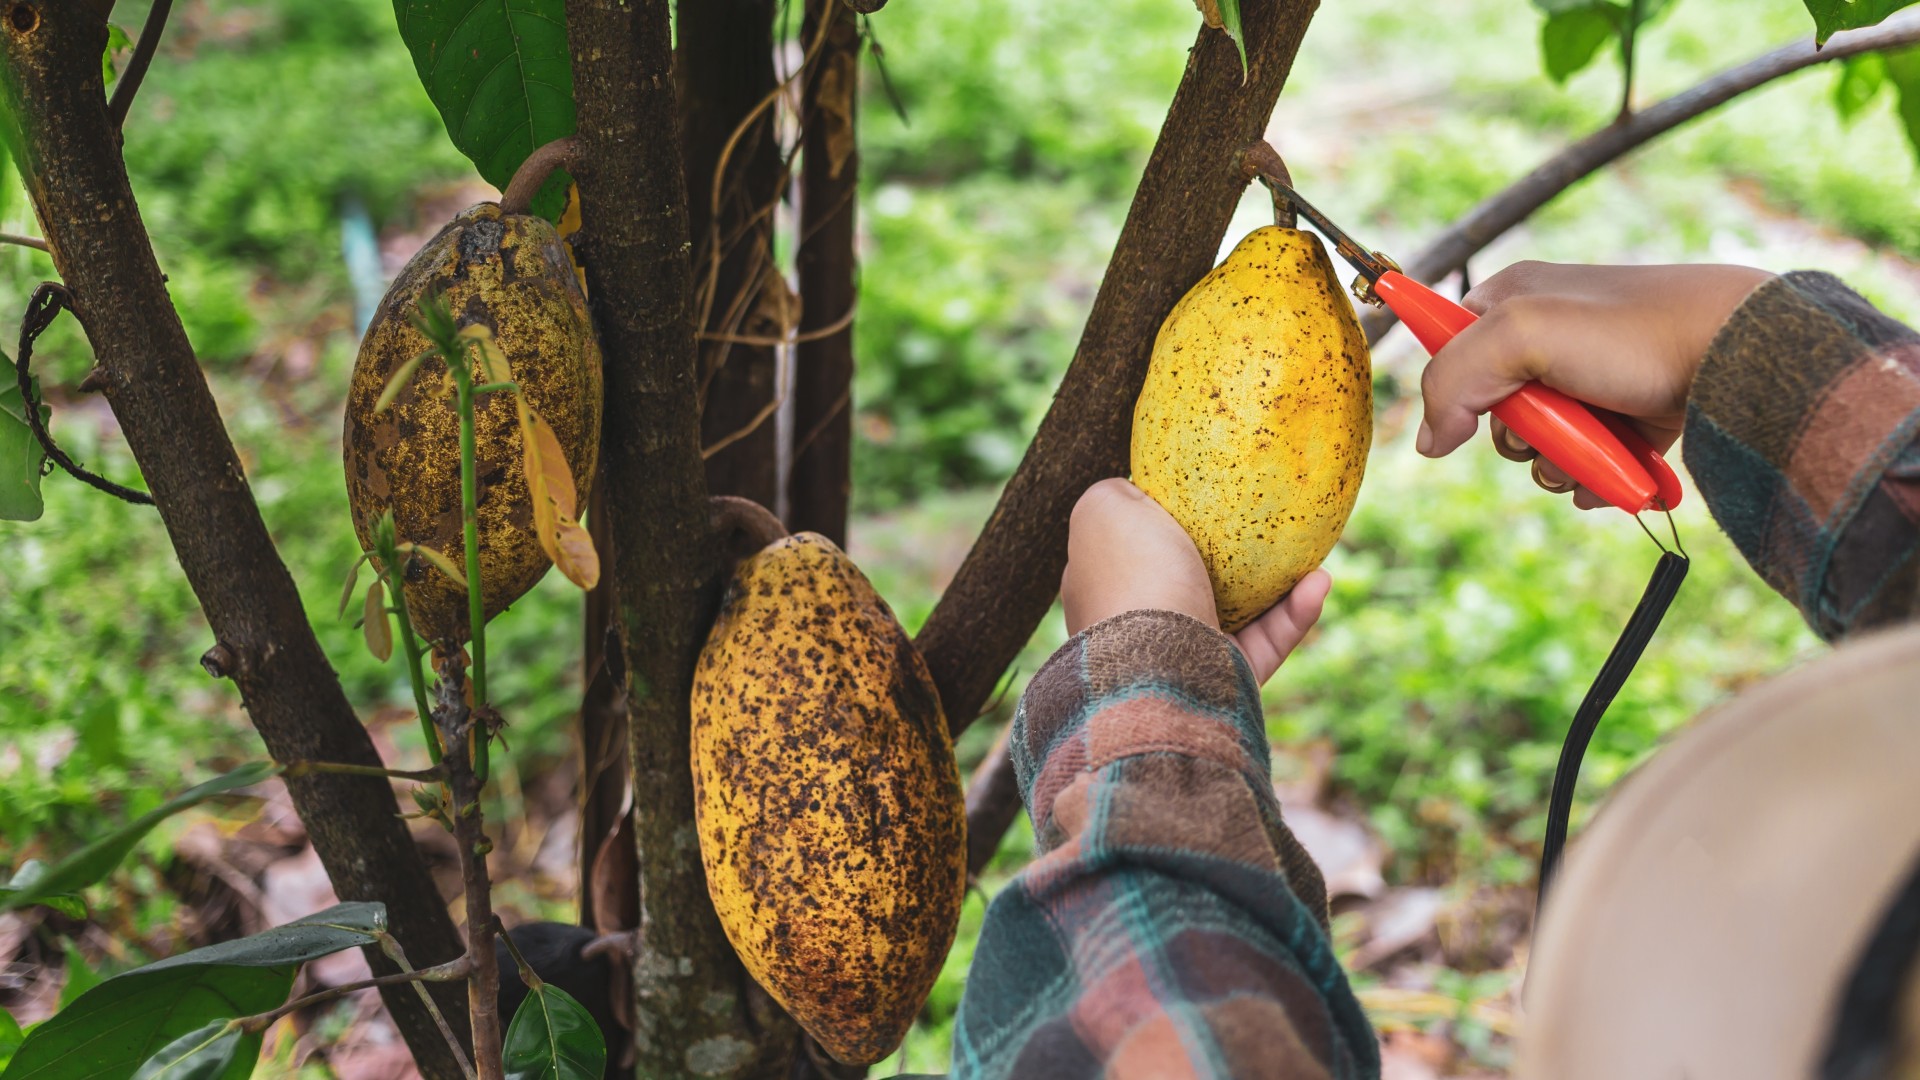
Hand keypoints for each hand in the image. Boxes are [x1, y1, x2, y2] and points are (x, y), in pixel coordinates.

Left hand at [1061, 478, 1330, 684]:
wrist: (1159, 666)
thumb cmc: (1134, 576)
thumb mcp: (1104, 509)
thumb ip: (1115, 492)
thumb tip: (1138, 490)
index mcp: (1109, 588)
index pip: (1136, 552)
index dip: (1168, 525)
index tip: (1210, 500)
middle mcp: (1144, 625)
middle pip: (1194, 582)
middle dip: (1237, 558)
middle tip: (1271, 529)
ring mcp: (1186, 656)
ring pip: (1244, 614)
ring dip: (1283, 583)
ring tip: (1312, 553)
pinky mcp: (1228, 680)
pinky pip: (1270, 642)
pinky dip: (1297, 612)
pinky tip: (1321, 580)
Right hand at [1415, 261, 1771, 507]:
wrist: (1738, 356)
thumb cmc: (1633, 332)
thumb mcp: (1520, 334)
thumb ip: (1453, 379)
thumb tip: (1429, 443)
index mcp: (1515, 301)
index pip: (1451, 347)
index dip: (1456, 386)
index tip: (1478, 405)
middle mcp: (1550, 340)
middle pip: (1492, 413)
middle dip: (1517, 435)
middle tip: (1550, 423)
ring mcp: (1590, 384)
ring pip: (1538, 449)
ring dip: (1556, 465)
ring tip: (1594, 450)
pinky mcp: (1628, 421)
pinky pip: (1585, 468)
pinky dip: (1595, 479)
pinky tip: (1617, 470)